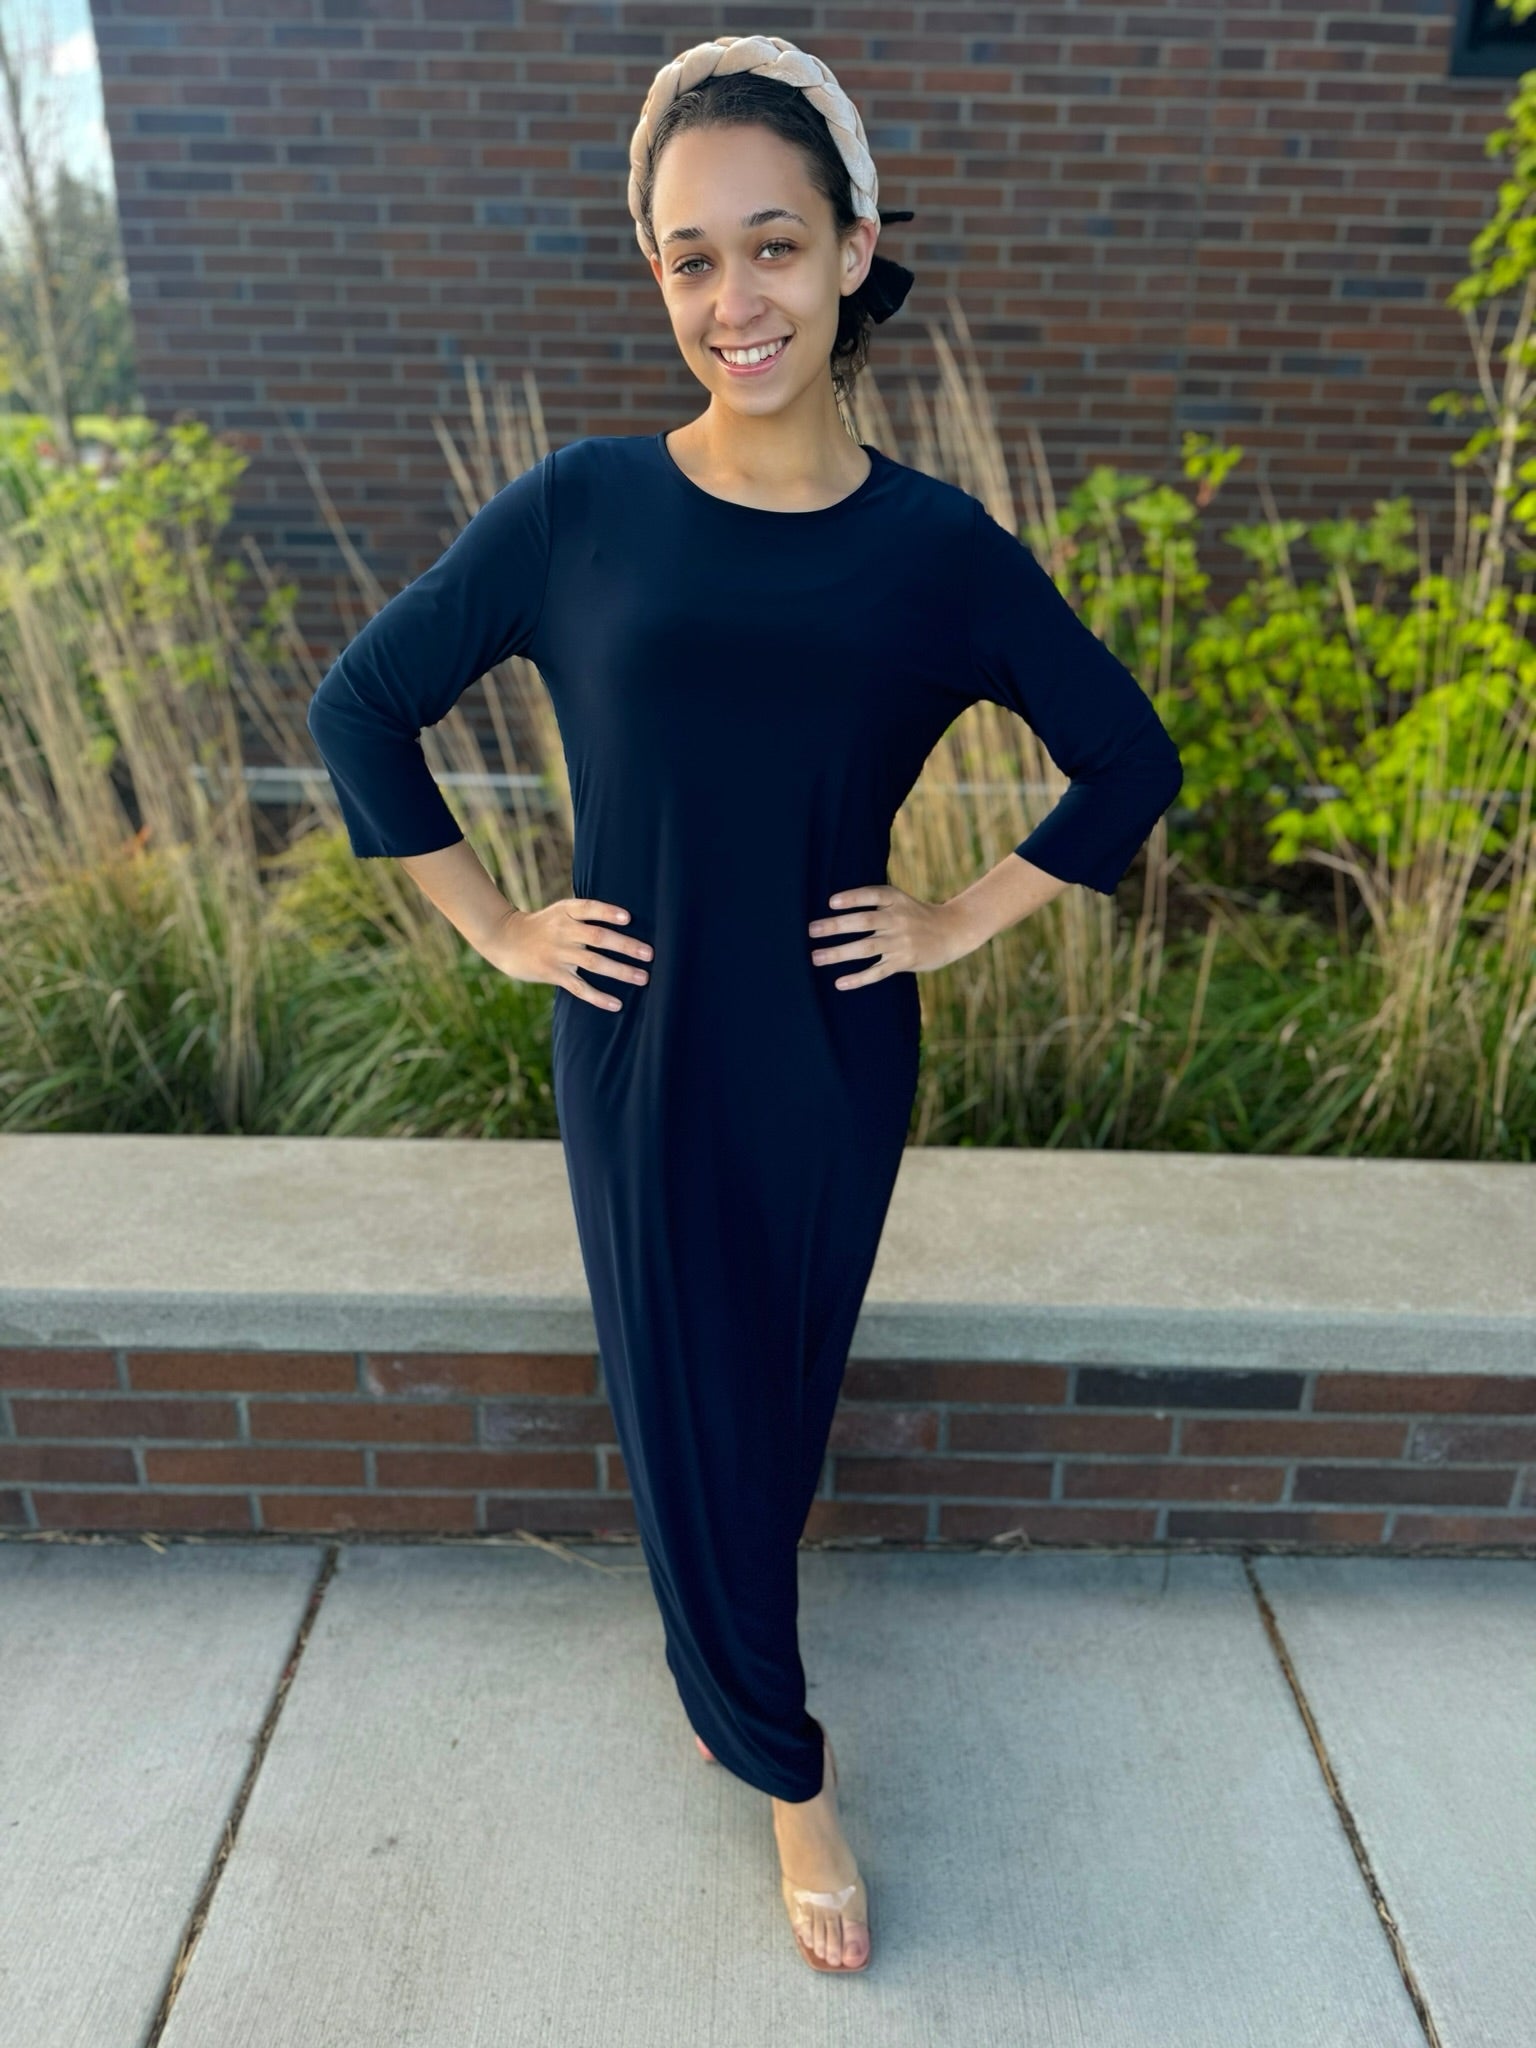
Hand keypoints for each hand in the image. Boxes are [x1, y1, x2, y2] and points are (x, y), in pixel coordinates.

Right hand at [481, 897, 651, 1011]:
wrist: (505, 939)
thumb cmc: (543, 925)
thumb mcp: (560, 911)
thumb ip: (585, 915)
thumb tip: (625, 920)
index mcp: (566, 911)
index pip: (590, 908)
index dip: (608, 912)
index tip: (628, 918)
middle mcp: (563, 930)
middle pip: (598, 937)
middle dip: (626, 946)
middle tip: (649, 954)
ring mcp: (558, 953)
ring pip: (594, 963)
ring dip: (621, 971)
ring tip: (643, 978)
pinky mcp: (552, 973)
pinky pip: (579, 987)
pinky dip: (598, 997)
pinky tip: (616, 1004)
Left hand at [808, 885, 974, 989]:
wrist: (952, 931)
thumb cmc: (916, 915)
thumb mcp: (900, 901)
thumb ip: (874, 903)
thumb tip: (834, 908)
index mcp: (896, 900)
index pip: (872, 895)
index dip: (852, 898)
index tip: (831, 902)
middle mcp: (898, 919)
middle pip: (864, 922)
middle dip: (836, 926)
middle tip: (812, 930)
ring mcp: (901, 942)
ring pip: (866, 948)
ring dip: (839, 953)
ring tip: (816, 957)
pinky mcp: (904, 962)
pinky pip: (878, 972)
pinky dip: (859, 978)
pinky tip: (840, 982)